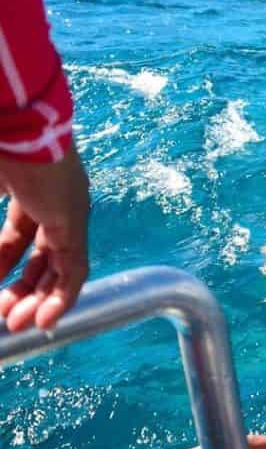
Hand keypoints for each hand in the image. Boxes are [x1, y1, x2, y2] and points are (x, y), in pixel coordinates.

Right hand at [0, 143, 89, 331]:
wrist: (12, 122)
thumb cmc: (0, 147)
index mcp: (31, 191)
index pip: (19, 238)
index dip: (3, 266)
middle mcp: (56, 203)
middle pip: (43, 257)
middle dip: (22, 289)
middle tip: (4, 316)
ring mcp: (68, 212)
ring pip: (62, 267)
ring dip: (40, 300)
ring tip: (20, 326)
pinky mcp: (74, 221)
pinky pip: (75, 268)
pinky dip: (62, 296)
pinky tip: (44, 320)